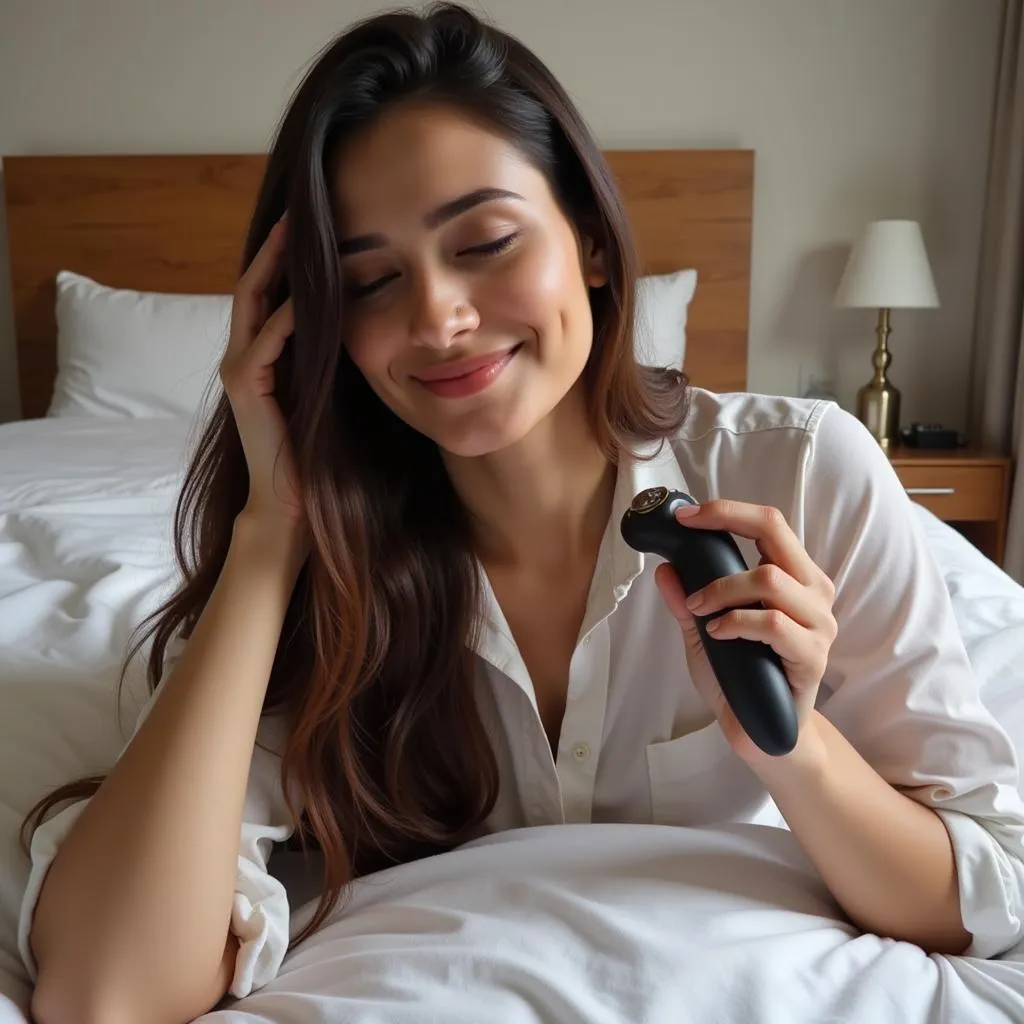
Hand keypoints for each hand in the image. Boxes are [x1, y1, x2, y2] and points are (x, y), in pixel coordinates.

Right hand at [219, 212, 303, 534]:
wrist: (293, 500)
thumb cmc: (316, 448)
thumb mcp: (326, 389)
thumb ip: (329, 354)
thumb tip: (363, 314)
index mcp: (262, 354)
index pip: (271, 292)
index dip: (286, 257)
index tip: (314, 224)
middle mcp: (244, 355)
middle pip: (255, 285)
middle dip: (275, 248)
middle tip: (298, 210)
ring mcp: (240, 370)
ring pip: (254, 303)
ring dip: (276, 267)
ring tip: (298, 233)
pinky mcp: (245, 387)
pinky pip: (267, 342)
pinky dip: (288, 318)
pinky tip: (309, 297)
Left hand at [654, 500, 837, 766]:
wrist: (762, 733)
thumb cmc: (740, 678)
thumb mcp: (703, 633)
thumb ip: (688, 601)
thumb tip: (665, 568)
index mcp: (794, 578)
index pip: (769, 524)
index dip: (726, 511)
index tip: (685, 516)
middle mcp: (813, 593)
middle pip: (775, 532)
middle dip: (725, 524)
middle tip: (685, 542)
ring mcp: (818, 625)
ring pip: (770, 579)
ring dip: (721, 589)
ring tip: (698, 609)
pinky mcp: (813, 657)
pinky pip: (773, 624)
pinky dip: (736, 622)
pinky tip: (717, 633)